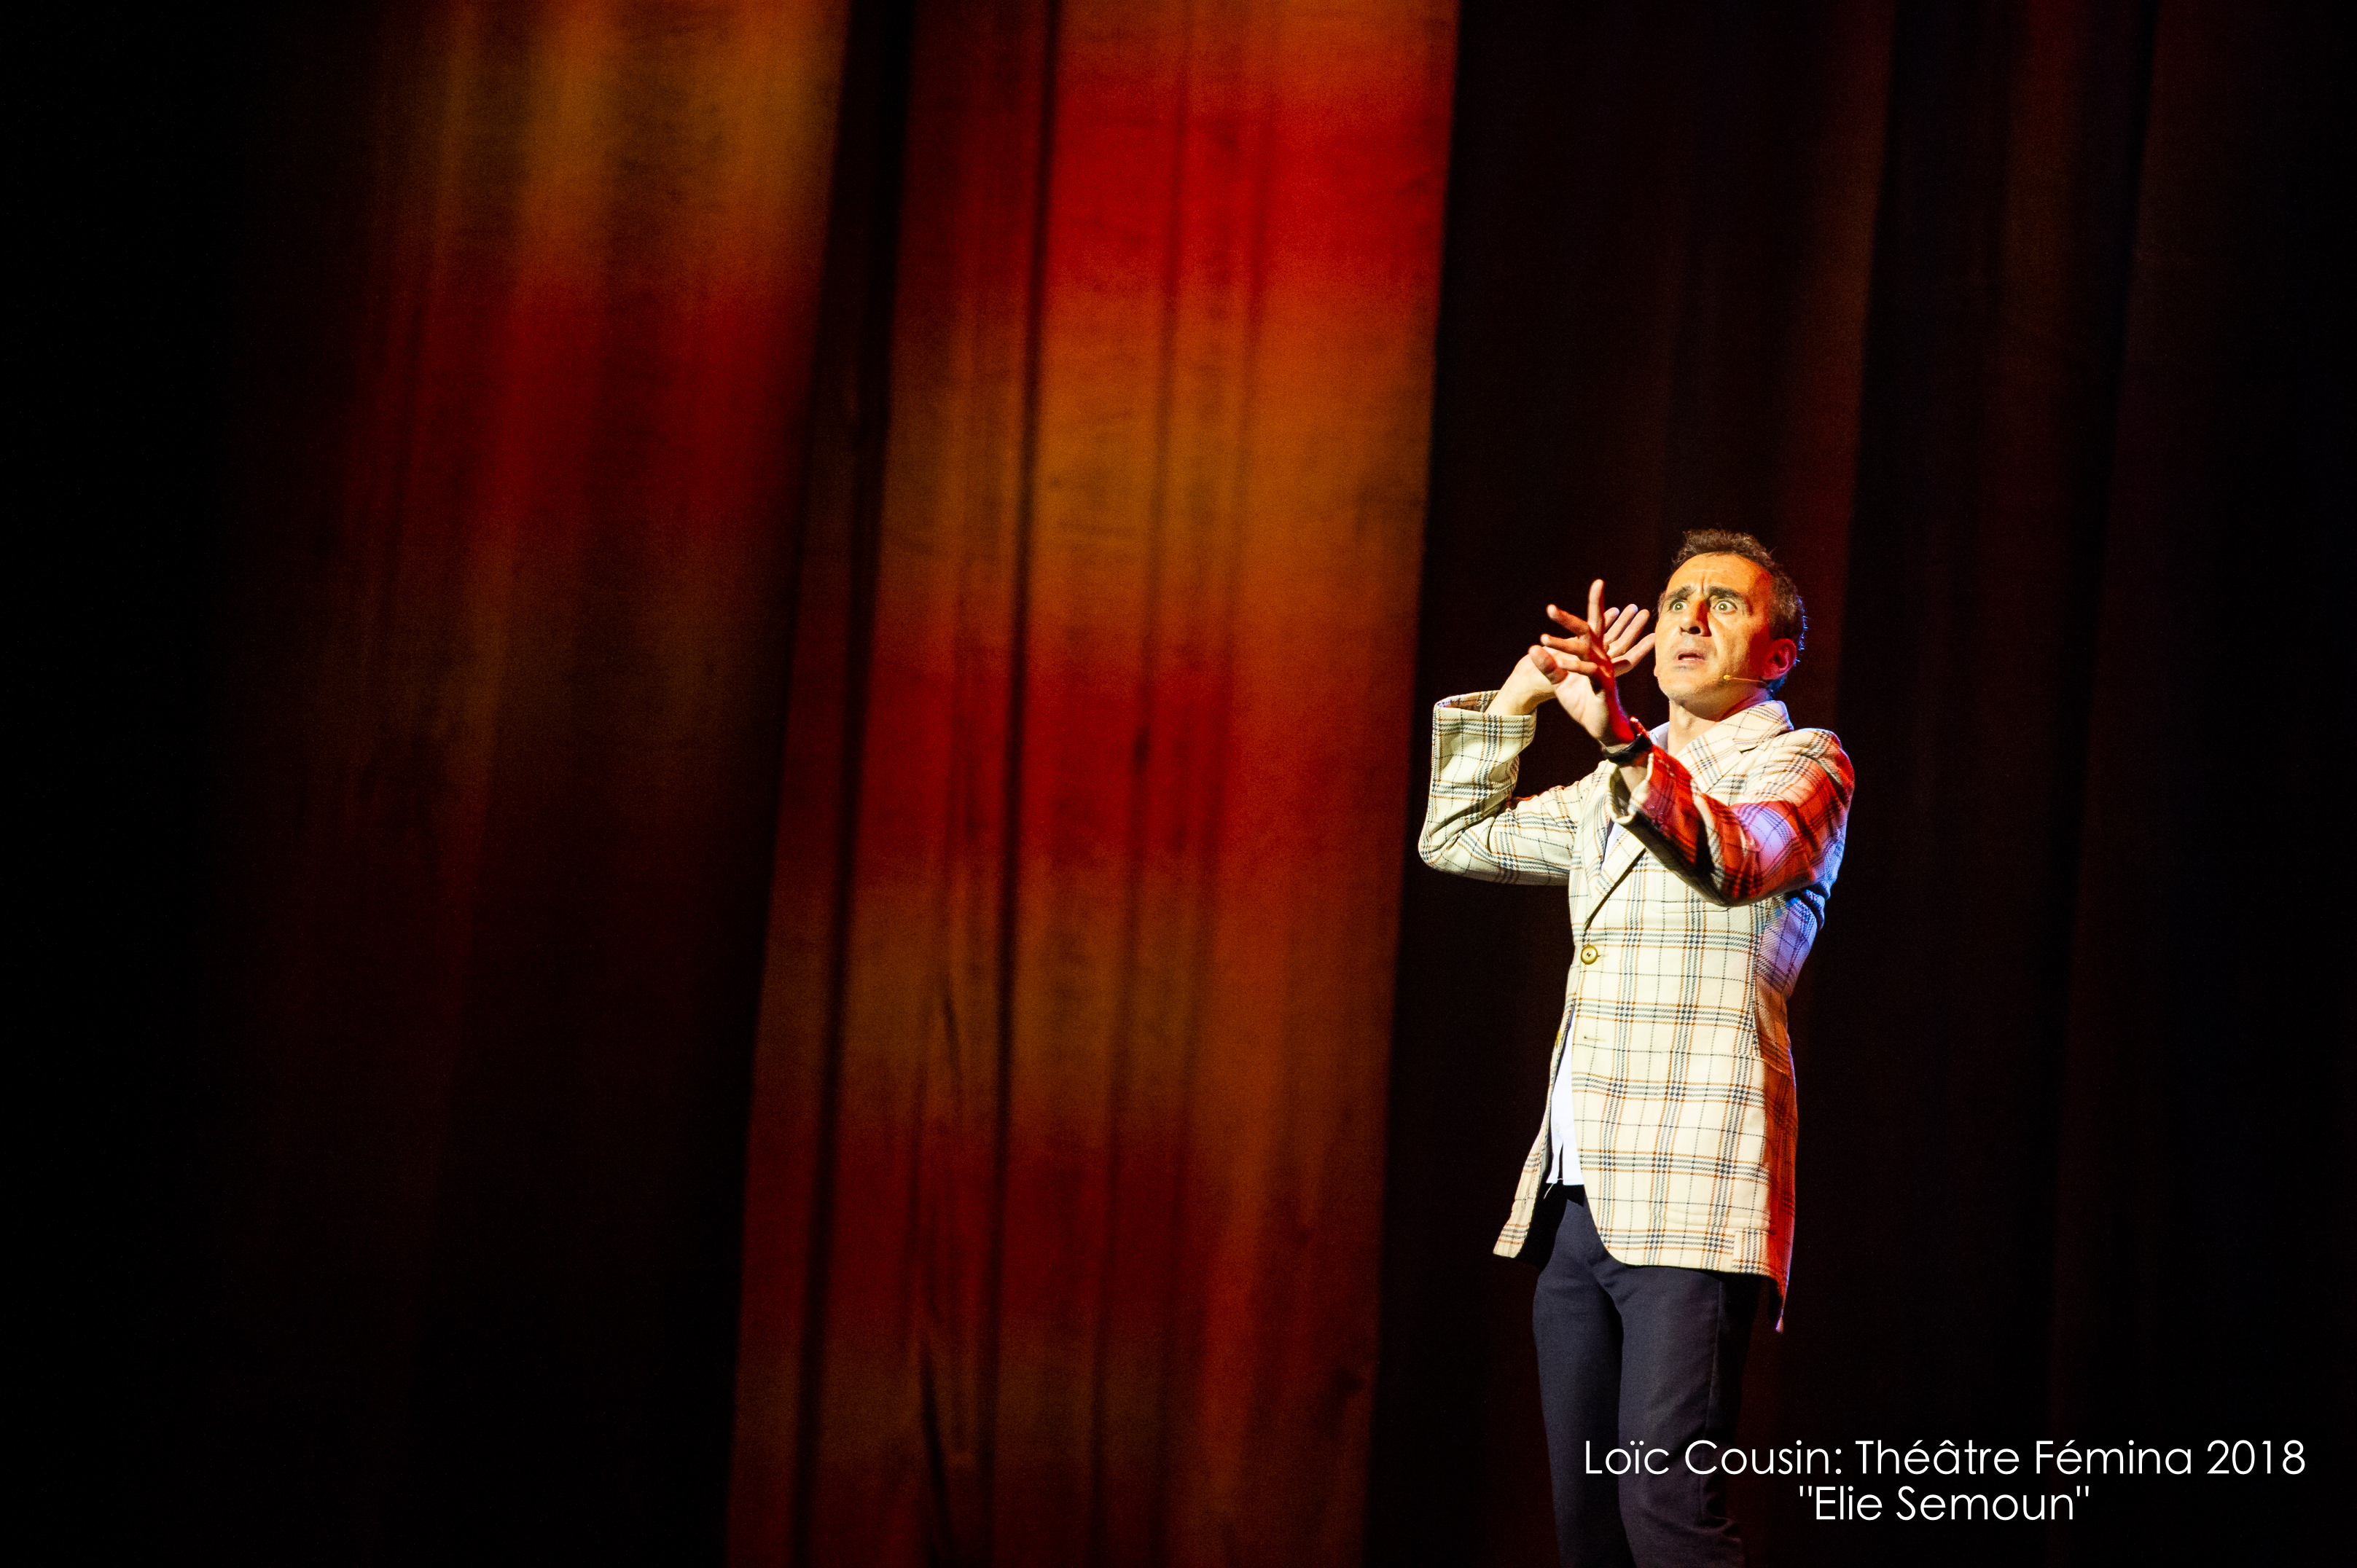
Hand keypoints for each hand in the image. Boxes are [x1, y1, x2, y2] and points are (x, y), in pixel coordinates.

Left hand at [1530, 579, 1649, 743]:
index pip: (1592, 624)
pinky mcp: (1603, 685)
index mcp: (1592, 652)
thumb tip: (1532, 648)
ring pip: (1584, 651)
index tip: (1598, 582)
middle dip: (1568, 619)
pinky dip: (1574, 668)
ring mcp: (1603, 670)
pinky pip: (1588, 672)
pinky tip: (1561, 664)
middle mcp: (1600, 657)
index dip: (1596, 603)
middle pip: (1587, 631)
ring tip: (1544, 638)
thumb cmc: (1583, 700)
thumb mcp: (1560, 682)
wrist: (1601, 726)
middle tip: (1550, 608)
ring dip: (1564, 644)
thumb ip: (1548, 666)